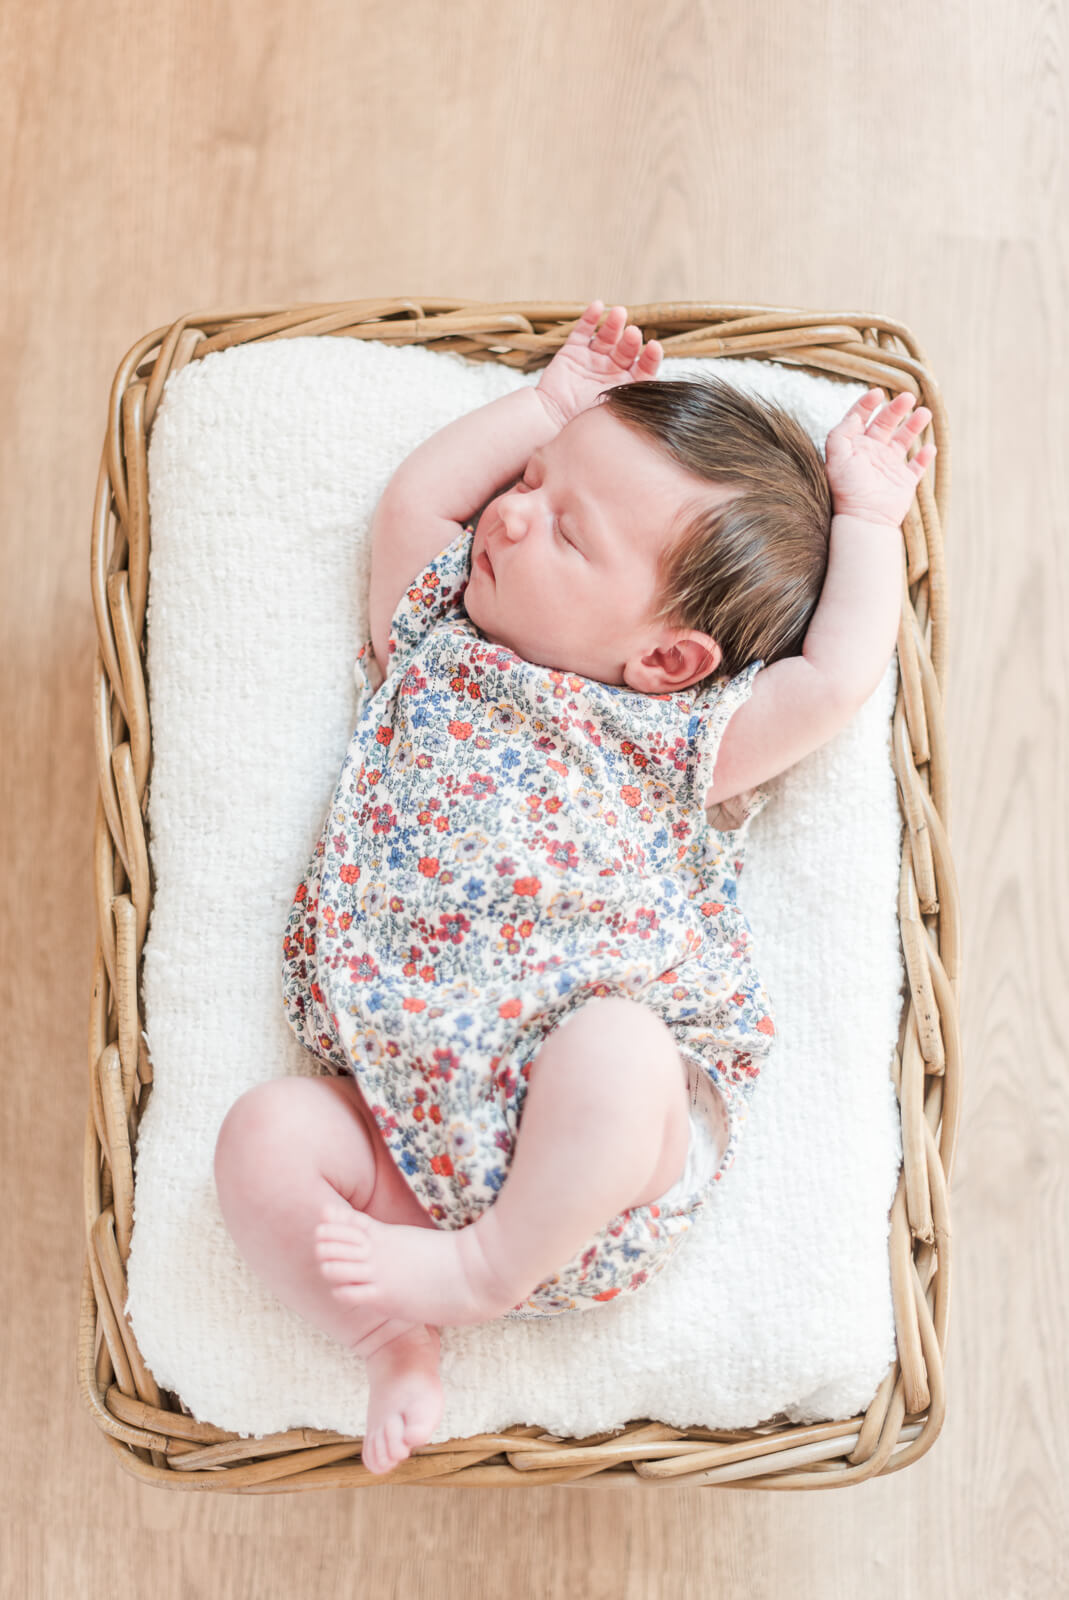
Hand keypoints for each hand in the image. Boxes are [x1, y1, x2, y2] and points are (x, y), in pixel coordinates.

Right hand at [535, 301, 662, 429]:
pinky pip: (582, 332)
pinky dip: (590, 318)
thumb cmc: (586, 425)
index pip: (644, 368)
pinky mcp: (572, 353)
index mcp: (625, 386)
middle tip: (633, 334)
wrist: (552, 424)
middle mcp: (611, 371)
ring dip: (614, 325)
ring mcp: (592, 360)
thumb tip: (665, 401)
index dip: (650, 357)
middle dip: (631, 340)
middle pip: (627, 349)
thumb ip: (635, 401)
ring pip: (607, 337)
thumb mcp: (616, 414)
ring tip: (620, 313)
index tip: (655, 347)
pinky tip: (597, 306)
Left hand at [824, 389, 936, 525]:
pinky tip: (930, 446)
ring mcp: (889, 467)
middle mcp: (872, 454)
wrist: (864, 518)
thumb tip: (855, 416)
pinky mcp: (904, 482)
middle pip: (885, 424)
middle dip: (897, 409)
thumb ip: (841, 433)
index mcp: (854, 447)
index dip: (867, 404)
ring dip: (915, 425)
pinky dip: (925, 456)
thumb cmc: (847, 489)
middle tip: (908, 397)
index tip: (877, 392)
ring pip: (904, 440)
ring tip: (925, 413)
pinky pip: (917, 466)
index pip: (860, 418)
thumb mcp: (836, 457)